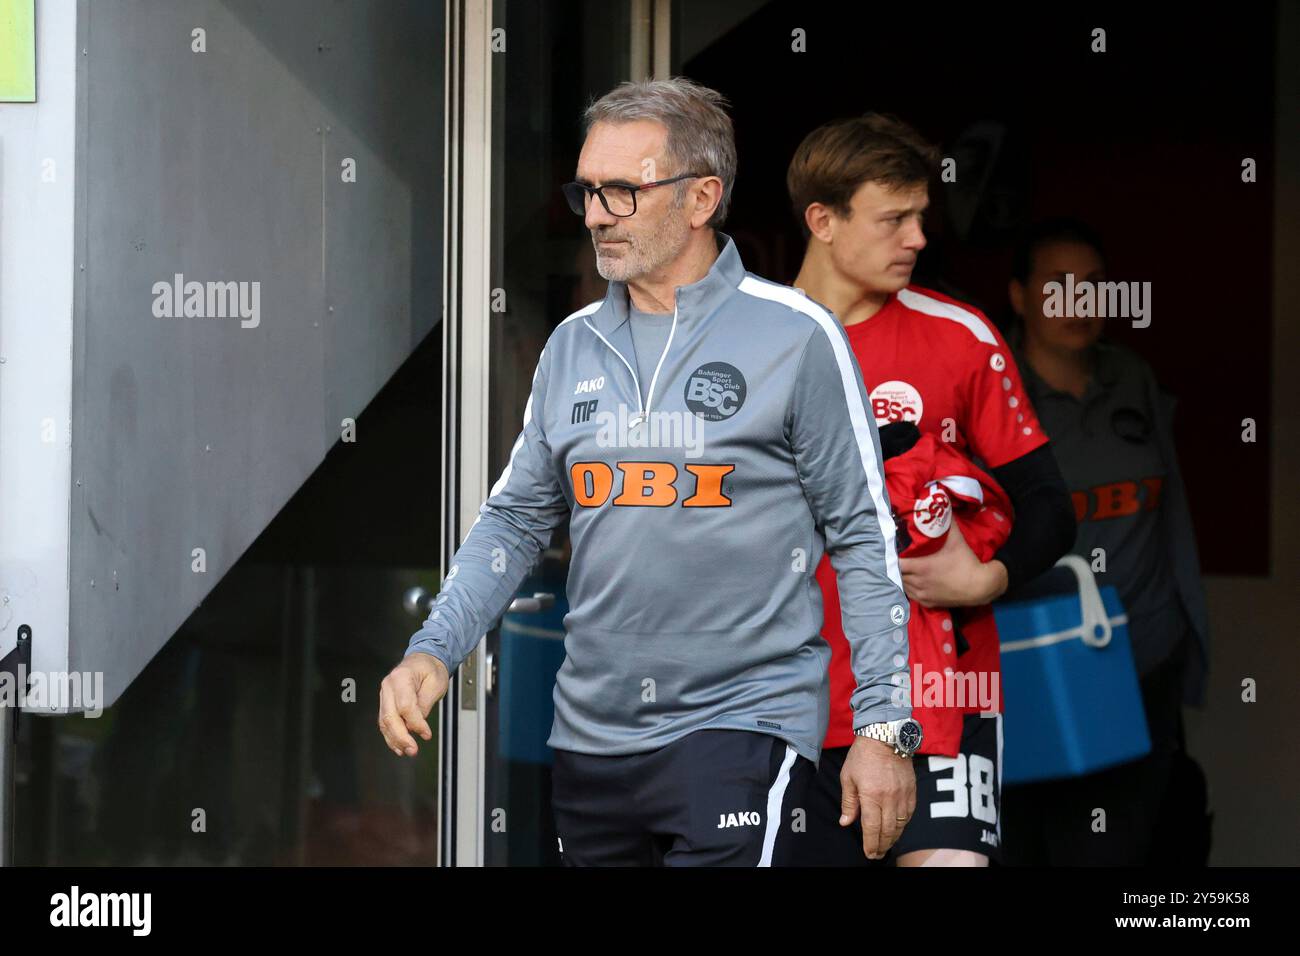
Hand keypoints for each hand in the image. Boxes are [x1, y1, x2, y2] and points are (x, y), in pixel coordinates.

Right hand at [378, 652, 448, 756]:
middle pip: (390, 716)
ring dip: (395, 739)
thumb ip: (425, 704)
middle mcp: (388, 686)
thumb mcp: (436, 683)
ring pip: (384, 721)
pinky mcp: (385, 702)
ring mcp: (385, 694)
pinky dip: (391, 735)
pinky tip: (398, 745)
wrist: (423, 661)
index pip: (405, 706)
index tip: (426, 734)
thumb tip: (418, 724)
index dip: (416, 723)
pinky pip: (385, 721)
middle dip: (401, 736)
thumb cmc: (430, 668)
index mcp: (401, 677)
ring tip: (407, 750)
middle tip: (413, 749)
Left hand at [840, 736, 916, 859]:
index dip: (871, 844)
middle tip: (877, 854)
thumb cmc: (862, 756)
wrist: (885, 737)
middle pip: (888, 830)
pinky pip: (909, 814)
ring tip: (885, 845)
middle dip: (882, 846)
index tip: (869, 853)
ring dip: (893, 838)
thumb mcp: (848, 778)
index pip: (872, 828)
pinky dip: (903, 825)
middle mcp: (890, 798)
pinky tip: (897, 829)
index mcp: (871, 796)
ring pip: (901, 825)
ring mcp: (903, 795)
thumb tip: (845, 823)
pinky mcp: (912, 791)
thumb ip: (849, 803)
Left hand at [898, 527, 1007, 607]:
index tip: (894, 549)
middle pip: (898, 574)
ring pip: (903, 585)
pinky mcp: (928, 602)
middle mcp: (918, 582)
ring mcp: (923, 594)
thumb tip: (942, 504)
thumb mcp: (956, 539)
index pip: (896, 563)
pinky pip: (912, 595)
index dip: (893, 556)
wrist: (979, 586)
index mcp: (921, 567)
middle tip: (898, 557)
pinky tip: (912, 580)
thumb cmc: (965, 561)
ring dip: (902, 577)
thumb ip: (946, 522)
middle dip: (896, 566)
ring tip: (904, 567)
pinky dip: (909, 588)